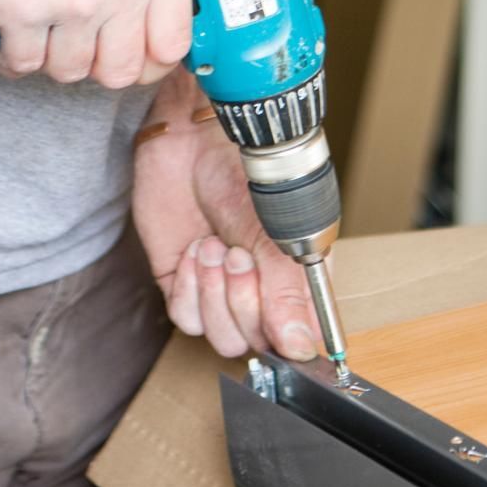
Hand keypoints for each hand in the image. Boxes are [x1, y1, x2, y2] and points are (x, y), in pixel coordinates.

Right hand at [0, 0, 190, 86]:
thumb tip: (147, 6)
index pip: (173, 44)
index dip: (150, 59)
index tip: (134, 57)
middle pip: (123, 69)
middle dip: (99, 66)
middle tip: (81, 48)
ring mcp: (77, 1)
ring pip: (72, 70)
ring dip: (52, 57)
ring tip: (41, 31)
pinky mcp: (24, 12)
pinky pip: (24, 63)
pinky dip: (13, 56)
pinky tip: (10, 36)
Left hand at [132, 73, 322, 360]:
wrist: (192, 141)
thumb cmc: (244, 171)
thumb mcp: (275, 233)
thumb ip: (287, 292)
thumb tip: (300, 345)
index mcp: (298, 278)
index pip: (301, 338)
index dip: (290, 341)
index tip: (280, 326)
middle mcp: (262, 289)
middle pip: (257, 341)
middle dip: (244, 301)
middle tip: (239, 254)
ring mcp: (222, 289)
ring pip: (222, 337)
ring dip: (216, 294)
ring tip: (216, 246)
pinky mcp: (184, 283)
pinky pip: (187, 318)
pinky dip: (191, 288)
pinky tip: (196, 249)